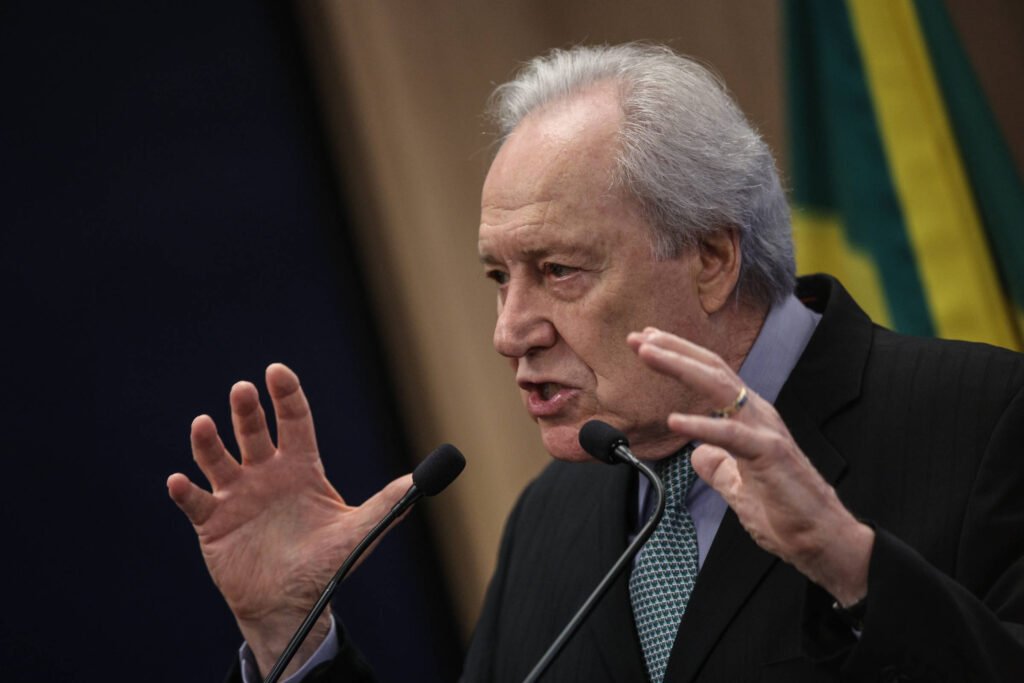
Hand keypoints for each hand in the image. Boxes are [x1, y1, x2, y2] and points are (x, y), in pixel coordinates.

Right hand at [167, 363, 411, 677]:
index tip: (277, 372)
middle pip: (253, 431)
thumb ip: (387, 503)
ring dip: (208, 441)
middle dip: (247, 410)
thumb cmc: (325, 565)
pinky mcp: (213, 523)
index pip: (293, 421)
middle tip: (243, 390)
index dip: (286, 395)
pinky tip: (180, 482)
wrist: (292, 605)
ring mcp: (236, 496)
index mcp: (300, 468)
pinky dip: (186, 491)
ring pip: (217, 458)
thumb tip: (421, 481)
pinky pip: (195, 502)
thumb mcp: (359, 531)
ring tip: (203, 424)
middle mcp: (265, 474)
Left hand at [628, 328, 873, 605]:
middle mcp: (758, 415)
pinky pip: (731, 436)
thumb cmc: (784, 512)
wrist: (822, 539)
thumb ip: (718, 467)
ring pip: (720, 387)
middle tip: (638, 338)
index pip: (711, 376)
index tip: (647, 342)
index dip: (679, 356)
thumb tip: (697, 455)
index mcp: (749, 418)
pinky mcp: (770, 454)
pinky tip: (674, 421)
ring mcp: (765, 431)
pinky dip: (701, 425)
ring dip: (680, 367)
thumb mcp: (737, 486)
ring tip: (648, 355)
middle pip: (712, 369)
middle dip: (674, 350)